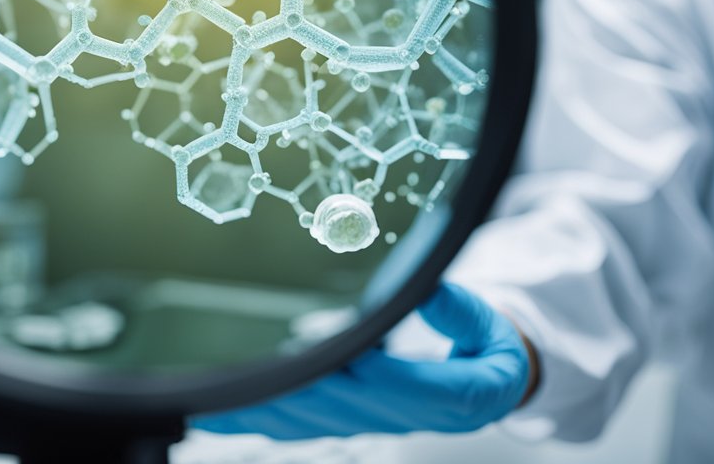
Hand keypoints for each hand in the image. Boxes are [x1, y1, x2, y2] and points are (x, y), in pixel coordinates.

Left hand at [192, 283, 533, 439]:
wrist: (493, 380)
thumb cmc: (487, 346)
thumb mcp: (489, 324)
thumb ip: (461, 311)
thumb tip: (430, 289)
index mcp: (452, 395)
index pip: (406, 388)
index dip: (372, 374)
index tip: (340, 354)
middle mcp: (406, 414)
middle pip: (346, 408)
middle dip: (299, 392)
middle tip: (255, 377)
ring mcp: (373, 420)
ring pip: (316, 421)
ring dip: (268, 410)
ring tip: (220, 399)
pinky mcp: (350, 419)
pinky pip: (302, 424)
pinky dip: (262, 419)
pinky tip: (223, 414)